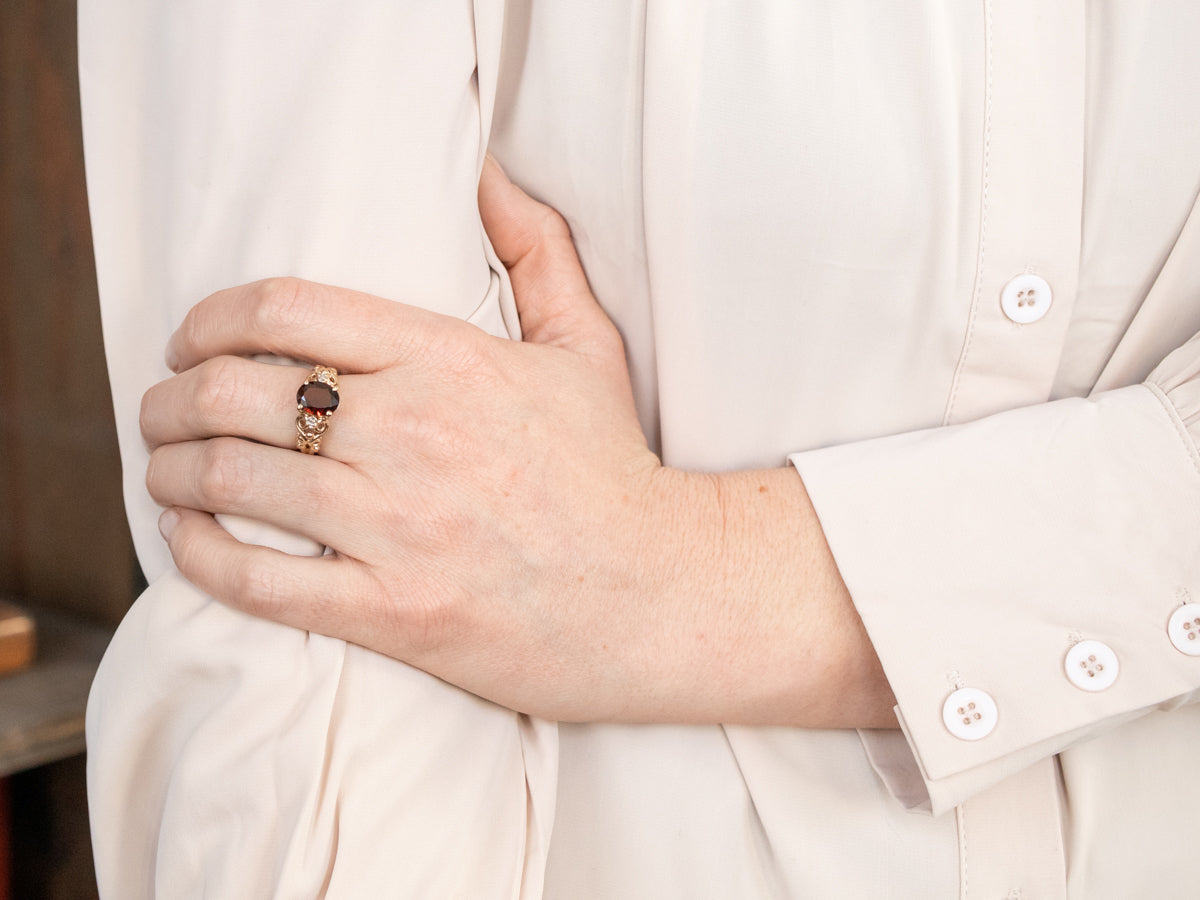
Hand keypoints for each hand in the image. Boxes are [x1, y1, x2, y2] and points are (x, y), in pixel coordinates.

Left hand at [142, 158, 896, 725]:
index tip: (193, 339)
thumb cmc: (614, 470)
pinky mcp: (393, 612)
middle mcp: (411, 435)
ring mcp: (398, 527)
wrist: (656, 594)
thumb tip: (493, 175)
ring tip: (163, 467)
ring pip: (234, 480)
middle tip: (164, 408)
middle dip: (172, 397)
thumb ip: (539, 253)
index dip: (210, 319)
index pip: (285, 310)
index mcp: (447, 361)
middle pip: (235, 393)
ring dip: (171, 469)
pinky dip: (200, 554)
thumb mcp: (586, 346)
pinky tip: (188, 536)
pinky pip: (259, 581)